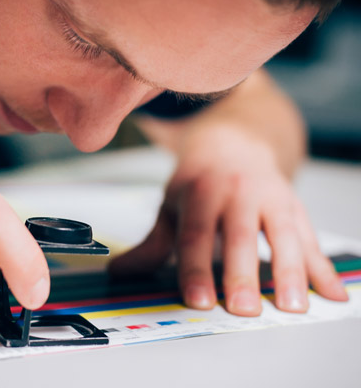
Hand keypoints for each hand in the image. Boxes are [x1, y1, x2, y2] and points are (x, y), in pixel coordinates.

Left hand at [110, 125, 347, 315]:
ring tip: (293, 307)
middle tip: (244, 309)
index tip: (198, 301)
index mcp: (200, 192)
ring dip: (290, 272)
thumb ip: (153, 243)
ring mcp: (270, 197)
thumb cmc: (200, 180)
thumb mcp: (172, 204)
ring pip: (283, 235)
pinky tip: (330, 292)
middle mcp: (237, 192)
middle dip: (243, 274)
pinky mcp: (294, 206)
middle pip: (240, 237)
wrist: (235, 141)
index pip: (195, 234)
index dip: (195, 269)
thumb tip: (120, 273)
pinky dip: (322, 267)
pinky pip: (310, 237)